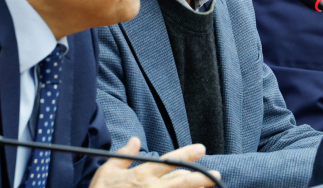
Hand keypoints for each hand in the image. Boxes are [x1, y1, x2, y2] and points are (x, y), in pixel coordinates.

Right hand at [88, 137, 219, 187]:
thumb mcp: (106, 172)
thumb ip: (123, 156)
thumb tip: (135, 140)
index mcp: (140, 176)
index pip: (168, 162)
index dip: (186, 154)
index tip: (201, 148)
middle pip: (180, 182)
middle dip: (200, 177)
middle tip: (217, 173)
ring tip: (212, 186)